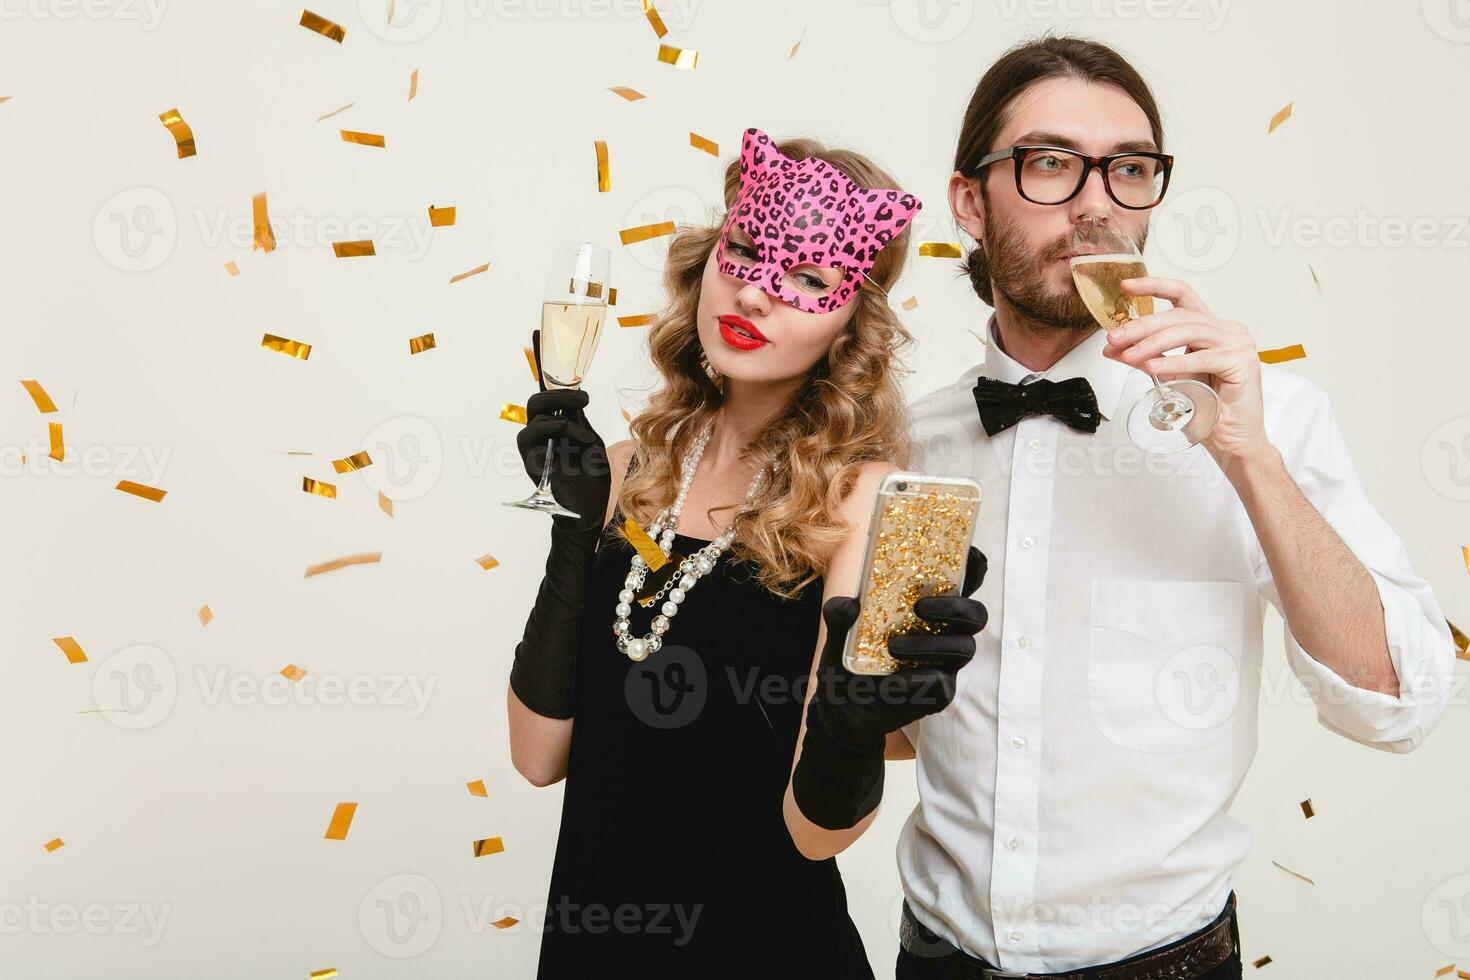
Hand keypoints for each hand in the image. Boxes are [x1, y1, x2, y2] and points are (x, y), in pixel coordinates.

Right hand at [515, 388, 610, 531]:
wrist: (590, 508)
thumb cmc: (592, 478)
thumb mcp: (591, 443)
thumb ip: (580, 423)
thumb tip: (571, 401)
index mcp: (559, 430)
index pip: (551, 403)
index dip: (563, 393)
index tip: (585, 397)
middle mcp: (545, 437)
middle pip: (537, 404)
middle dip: (558, 395)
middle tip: (581, 401)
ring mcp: (537, 449)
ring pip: (533, 416)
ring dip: (560, 415)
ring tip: (583, 435)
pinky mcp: (532, 462)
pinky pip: (526, 438)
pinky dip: (545, 428)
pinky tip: (562, 428)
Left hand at [790, 547, 987, 829]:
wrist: (842, 710)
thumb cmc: (848, 662)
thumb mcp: (838, 635)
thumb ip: (840, 616)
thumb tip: (847, 603)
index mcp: (929, 608)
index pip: (962, 581)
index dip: (972, 565)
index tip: (969, 553)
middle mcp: (944, 633)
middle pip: (975, 614)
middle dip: (956, 607)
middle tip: (921, 606)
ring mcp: (945, 664)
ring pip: (964, 648)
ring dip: (932, 644)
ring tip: (894, 646)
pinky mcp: (939, 692)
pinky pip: (943, 683)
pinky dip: (919, 679)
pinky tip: (895, 681)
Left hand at [1103, 276, 1271, 463]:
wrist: (1232, 440)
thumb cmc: (1206, 408)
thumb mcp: (1167, 377)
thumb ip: (1143, 358)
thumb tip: (1111, 347)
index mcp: (1210, 327)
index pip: (1182, 295)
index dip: (1154, 286)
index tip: (1125, 286)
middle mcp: (1226, 329)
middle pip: (1179, 316)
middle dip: (1143, 325)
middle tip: (1115, 337)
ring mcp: (1238, 343)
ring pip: (1189, 332)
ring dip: (1153, 343)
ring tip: (1129, 355)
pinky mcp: (1242, 362)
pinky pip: (1202, 358)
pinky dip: (1175, 362)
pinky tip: (1154, 368)